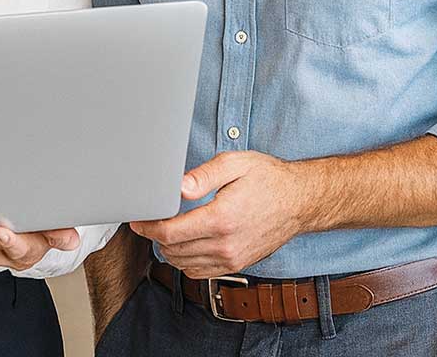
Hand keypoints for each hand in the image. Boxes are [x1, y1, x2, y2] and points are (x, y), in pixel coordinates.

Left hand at [129, 151, 312, 278]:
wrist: (299, 201)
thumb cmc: (267, 178)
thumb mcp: (234, 164)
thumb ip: (203, 176)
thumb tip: (177, 187)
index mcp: (221, 219)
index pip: (170, 232)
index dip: (147, 226)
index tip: (137, 218)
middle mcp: (225, 245)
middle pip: (172, 251)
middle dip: (154, 236)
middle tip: (147, 219)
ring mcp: (232, 259)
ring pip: (183, 265)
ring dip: (168, 250)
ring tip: (163, 230)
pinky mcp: (237, 265)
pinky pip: (200, 272)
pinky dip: (185, 261)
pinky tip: (184, 243)